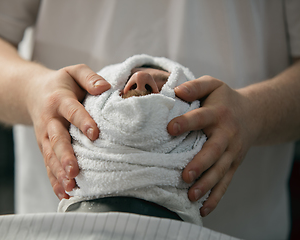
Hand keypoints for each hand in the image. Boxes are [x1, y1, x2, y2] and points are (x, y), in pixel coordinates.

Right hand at [26, 64, 110, 198]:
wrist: (32, 92)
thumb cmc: (61, 83)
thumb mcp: (74, 71)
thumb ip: (89, 77)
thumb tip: (105, 88)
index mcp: (59, 100)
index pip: (72, 111)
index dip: (83, 121)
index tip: (95, 133)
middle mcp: (50, 120)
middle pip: (57, 140)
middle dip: (65, 156)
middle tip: (74, 171)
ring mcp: (44, 137)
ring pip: (50, 156)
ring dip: (59, 172)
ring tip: (69, 187)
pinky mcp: (44, 147)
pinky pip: (48, 165)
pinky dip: (54, 180)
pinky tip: (64, 194)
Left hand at [167, 75, 258, 216]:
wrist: (252, 114)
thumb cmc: (224, 100)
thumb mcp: (212, 85)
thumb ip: (195, 86)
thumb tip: (176, 91)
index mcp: (218, 113)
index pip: (201, 117)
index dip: (186, 122)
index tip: (170, 128)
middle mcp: (227, 134)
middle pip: (214, 151)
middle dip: (200, 164)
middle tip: (185, 175)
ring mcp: (232, 152)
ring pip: (220, 171)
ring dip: (207, 185)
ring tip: (191, 196)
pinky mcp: (233, 165)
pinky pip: (225, 183)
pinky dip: (215, 197)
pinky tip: (203, 209)